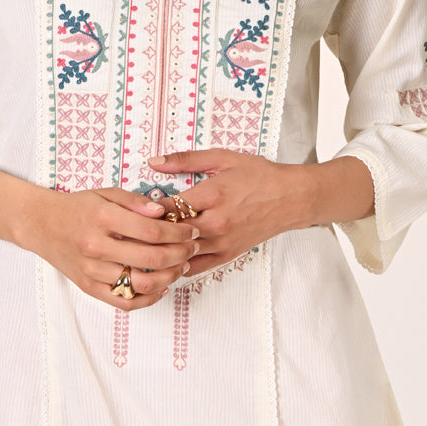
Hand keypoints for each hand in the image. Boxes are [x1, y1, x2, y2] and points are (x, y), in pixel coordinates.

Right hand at [25, 185, 200, 310]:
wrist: (41, 225)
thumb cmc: (77, 207)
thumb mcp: (105, 193)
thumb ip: (135, 202)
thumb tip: (162, 212)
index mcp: (102, 218)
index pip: (152, 230)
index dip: (178, 232)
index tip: (191, 230)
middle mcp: (96, 246)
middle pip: (151, 258)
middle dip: (180, 253)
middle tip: (193, 247)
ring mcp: (92, 270)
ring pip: (140, 284)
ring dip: (169, 277)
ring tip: (181, 266)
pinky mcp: (88, 287)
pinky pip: (123, 302)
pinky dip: (147, 299)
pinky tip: (162, 287)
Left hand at [147, 148, 308, 275]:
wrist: (291, 198)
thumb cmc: (258, 176)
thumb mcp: (222, 158)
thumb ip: (185, 160)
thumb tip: (154, 162)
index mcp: (213, 195)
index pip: (168, 207)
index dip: (147, 208)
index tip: (137, 206)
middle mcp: (216, 222)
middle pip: (171, 233)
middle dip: (151, 231)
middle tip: (135, 226)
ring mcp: (222, 242)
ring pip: (180, 253)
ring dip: (162, 249)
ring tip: (144, 244)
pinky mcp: (227, 255)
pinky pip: (195, 267)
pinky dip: (178, 264)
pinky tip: (165, 258)